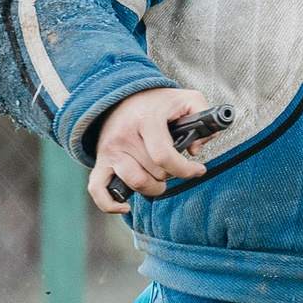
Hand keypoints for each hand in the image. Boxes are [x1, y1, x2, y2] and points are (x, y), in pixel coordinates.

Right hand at [88, 87, 209, 213]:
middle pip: (155, 173)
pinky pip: (98, 190)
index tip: (199, 170)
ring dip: (153, 187)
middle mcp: (124, 136)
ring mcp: (110, 150)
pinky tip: (126, 206)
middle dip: (171, 174)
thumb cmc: (157, 103)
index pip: (165, 157)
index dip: (186, 170)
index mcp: (146, 121)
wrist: (121, 96)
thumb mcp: (187, 99)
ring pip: (135, 183)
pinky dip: (111, 204)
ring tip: (160, 178)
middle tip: (175, 165)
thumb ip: (204, 115)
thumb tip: (196, 149)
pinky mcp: (100, 161)